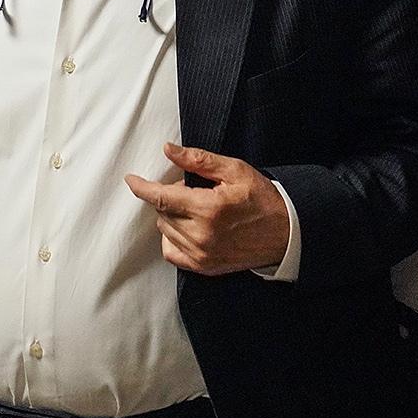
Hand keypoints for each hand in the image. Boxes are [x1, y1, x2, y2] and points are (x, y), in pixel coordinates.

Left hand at [124, 143, 289, 275]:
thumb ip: (199, 160)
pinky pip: (171, 252)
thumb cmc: (262, 199)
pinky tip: (188, 227)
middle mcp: (202, 235)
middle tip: (192, 190)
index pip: (161, 197)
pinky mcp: (204, 267)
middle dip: (169, 197)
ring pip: (165, 230)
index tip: (131, 180)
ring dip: (172, 216)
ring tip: (196, 209)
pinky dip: (173, 237)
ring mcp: (202, 254)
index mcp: (208, 209)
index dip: (142, 187)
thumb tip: (168, 149)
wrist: (286, 234)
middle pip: (162, 212)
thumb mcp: (235, 171)